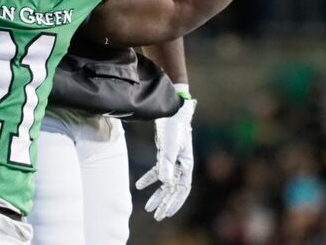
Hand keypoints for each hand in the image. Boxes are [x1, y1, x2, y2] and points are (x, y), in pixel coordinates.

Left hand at [135, 98, 195, 220]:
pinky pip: (157, 170)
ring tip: (147, 207)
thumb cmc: (174, 127)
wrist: (171, 110)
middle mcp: (181, 165)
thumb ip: (166, 164)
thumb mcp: (169, 146)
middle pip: (174, 189)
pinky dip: (149, 178)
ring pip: (165, 182)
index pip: (182, 189)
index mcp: (186, 165)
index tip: (165, 213)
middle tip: (156, 216)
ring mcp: (173, 160)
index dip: (174, 203)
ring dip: (157, 194)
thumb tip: (164, 183)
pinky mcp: (164, 154)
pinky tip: (139, 185)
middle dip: (165, 203)